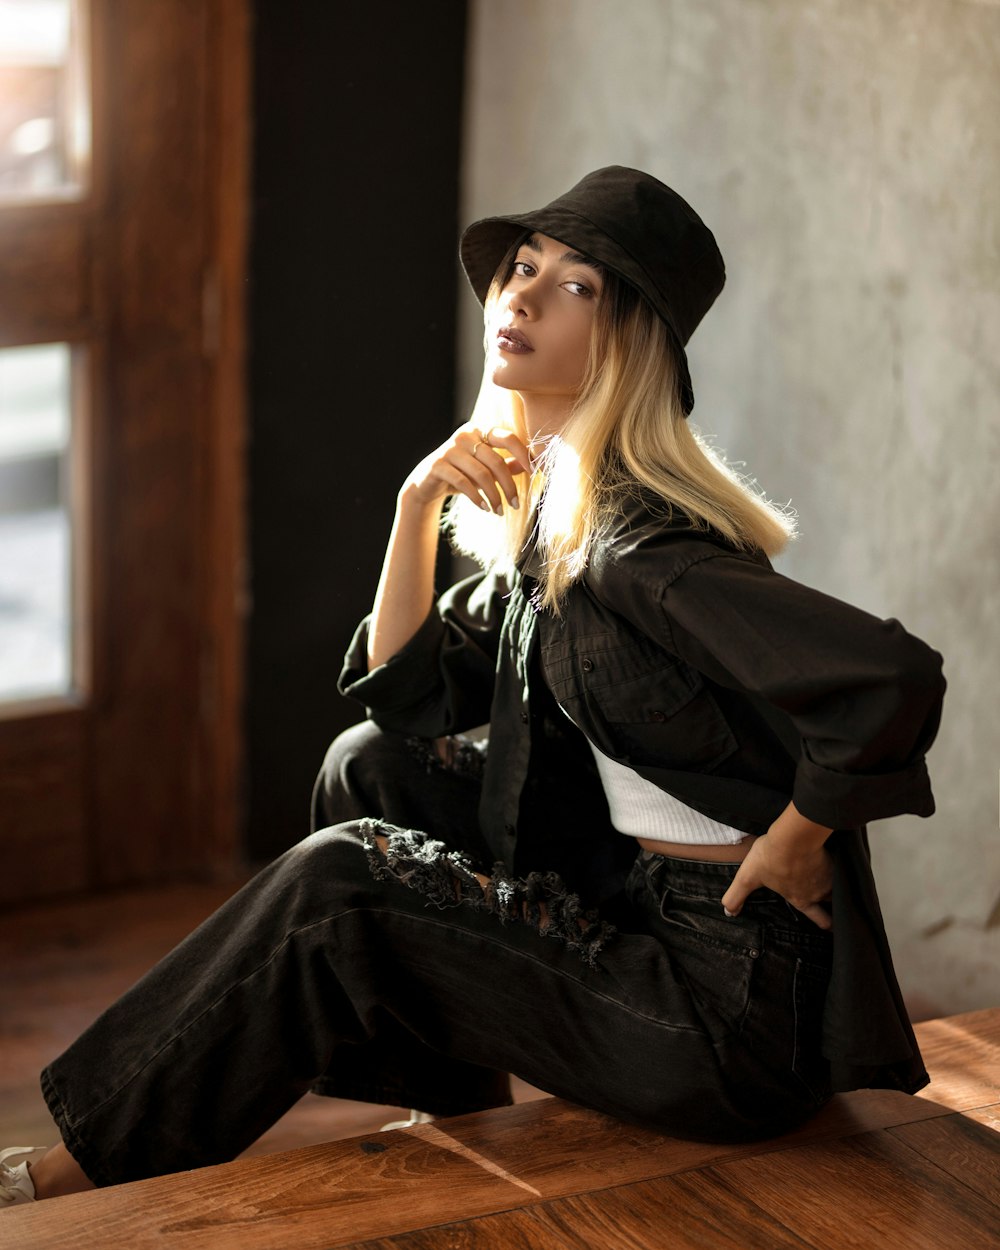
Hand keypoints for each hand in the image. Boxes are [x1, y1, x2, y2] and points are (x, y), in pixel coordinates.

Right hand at [404, 425, 531, 515]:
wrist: (427, 483)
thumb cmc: (462, 473)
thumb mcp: (486, 469)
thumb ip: (507, 464)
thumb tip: (533, 464)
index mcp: (480, 430)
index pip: (507, 438)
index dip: (523, 454)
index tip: (535, 472)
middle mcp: (465, 435)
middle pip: (496, 461)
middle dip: (509, 486)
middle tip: (515, 505)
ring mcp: (450, 449)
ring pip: (481, 474)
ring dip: (494, 496)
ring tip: (499, 511)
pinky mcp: (438, 465)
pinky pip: (463, 483)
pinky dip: (477, 498)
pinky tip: (485, 508)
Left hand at [721, 804, 833, 929]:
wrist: (794, 837)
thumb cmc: (771, 857)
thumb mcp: (747, 877)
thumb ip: (736, 896)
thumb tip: (728, 912)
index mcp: (800, 899)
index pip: (819, 918)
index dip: (826, 924)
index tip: (831, 927)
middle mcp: (818, 892)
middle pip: (832, 905)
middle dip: (836, 907)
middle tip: (839, 906)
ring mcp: (830, 876)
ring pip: (839, 886)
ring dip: (837, 885)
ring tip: (837, 879)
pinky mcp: (836, 859)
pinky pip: (843, 867)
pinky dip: (841, 866)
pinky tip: (839, 859)